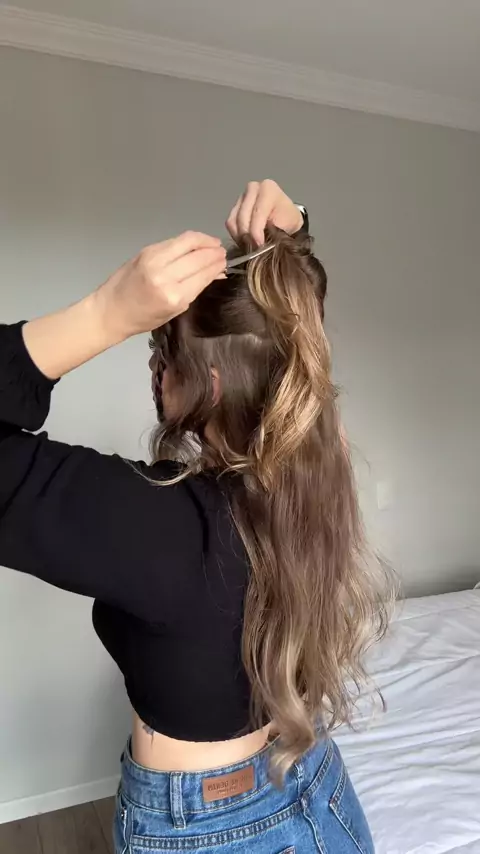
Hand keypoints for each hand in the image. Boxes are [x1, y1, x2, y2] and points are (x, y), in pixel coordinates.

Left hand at [96, 231, 225, 339]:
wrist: (111, 310)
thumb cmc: (143, 318)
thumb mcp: (175, 310)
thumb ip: (196, 288)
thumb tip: (217, 273)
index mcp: (173, 296)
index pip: (203, 273)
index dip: (217, 265)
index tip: (226, 262)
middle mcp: (165, 275)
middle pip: (198, 256)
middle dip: (213, 252)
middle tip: (223, 253)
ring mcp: (154, 260)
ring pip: (187, 242)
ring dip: (204, 241)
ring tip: (213, 244)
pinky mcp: (147, 250)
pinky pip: (174, 241)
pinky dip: (188, 241)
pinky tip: (196, 244)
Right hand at [226, 179, 302, 246]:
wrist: (285, 216)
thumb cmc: (288, 220)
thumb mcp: (286, 225)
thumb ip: (273, 231)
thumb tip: (260, 244)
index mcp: (268, 189)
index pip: (257, 213)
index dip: (256, 232)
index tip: (259, 246)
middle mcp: (252, 189)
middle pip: (242, 217)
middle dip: (247, 237)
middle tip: (254, 250)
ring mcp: (241, 197)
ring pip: (233, 221)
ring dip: (240, 237)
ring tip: (250, 246)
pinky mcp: (234, 206)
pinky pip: (230, 224)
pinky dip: (236, 235)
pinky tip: (245, 241)